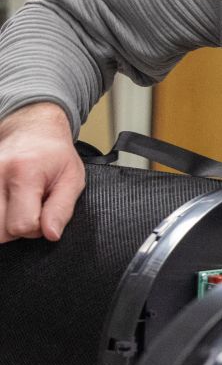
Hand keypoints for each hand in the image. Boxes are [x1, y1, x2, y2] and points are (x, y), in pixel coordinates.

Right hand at [0, 102, 83, 243]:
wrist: (31, 130)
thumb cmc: (54, 154)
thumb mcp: (72, 179)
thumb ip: (61, 209)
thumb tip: (51, 235)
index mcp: (24, 173)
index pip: (21, 225)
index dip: (36, 229)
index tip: (44, 214)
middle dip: (17, 229)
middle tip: (31, 210)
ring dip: (3, 223)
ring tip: (18, 205)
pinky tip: (7, 202)